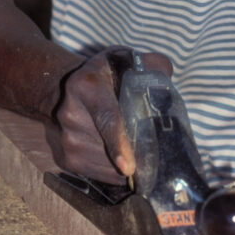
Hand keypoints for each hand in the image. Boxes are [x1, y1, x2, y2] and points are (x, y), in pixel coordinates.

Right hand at [47, 47, 172, 181]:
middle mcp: (70, 112)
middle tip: (154, 149)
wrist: (70, 89)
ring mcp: (66, 138)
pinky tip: (124, 160)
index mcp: (86, 85)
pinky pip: (98, 174)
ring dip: (125, 165)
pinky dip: (115, 172)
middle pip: (108, 145)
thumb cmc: (108, 74)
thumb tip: (168, 78)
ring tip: (137, 150)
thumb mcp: (128, 60)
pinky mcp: (66, 158)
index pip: (106, 117)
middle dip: (134, 152)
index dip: (119, 142)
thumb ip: (152, 65)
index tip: (129, 166)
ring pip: (104, 165)